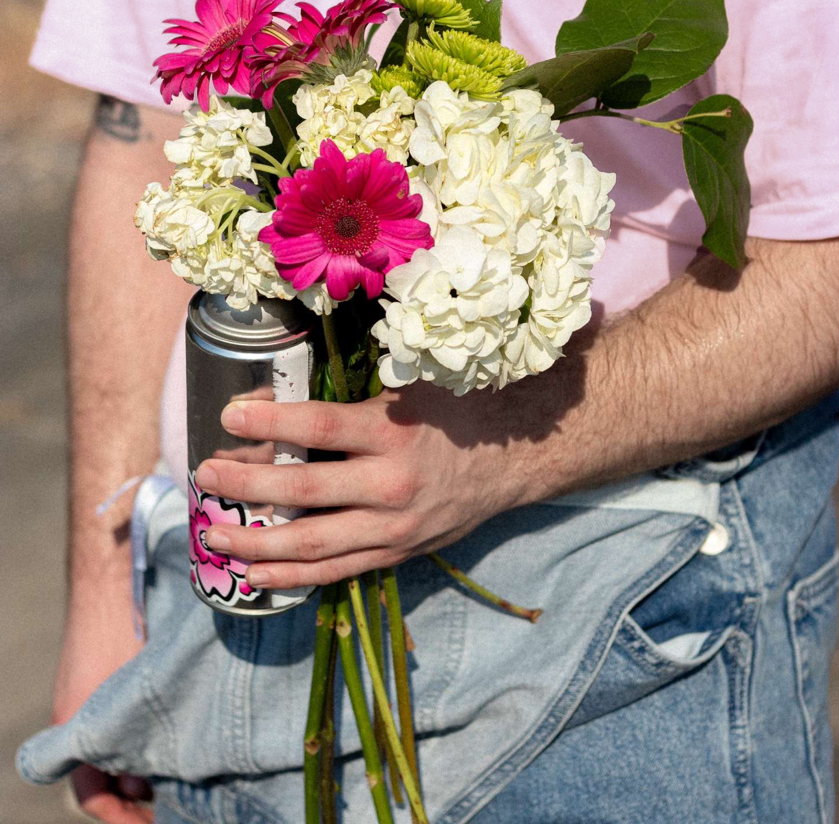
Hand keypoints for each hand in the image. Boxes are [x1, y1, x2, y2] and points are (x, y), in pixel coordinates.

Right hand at [52, 585, 152, 822]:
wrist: (109, 581)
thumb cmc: (126, 630)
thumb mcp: (141, 690)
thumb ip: (145, 738)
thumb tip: (147, 785)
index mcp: (79, 730)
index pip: (94, 797)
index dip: (122, 817)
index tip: (152, 822)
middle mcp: (76, 720)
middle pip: (101, 778)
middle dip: (133, 796)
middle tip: (170, 802)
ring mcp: (85, 700)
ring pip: (109, 751)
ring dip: (137, 766)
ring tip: (176, 771)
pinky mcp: (97, 682)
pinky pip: (112, 726)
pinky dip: (135, 737)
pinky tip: (168, 732)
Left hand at [197, 383, 539, 587]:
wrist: (511, 459)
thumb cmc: (453, 410)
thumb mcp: (407, 386)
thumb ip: (349, 396)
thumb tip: (275, 400)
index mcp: (393, 432)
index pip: (319, 427)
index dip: (270, 423)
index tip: (228, 415)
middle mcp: (391, 484)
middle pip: (304, 492)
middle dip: (246, 486)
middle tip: (204, 475)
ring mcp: (393, 527)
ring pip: (312, 543)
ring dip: (255, 542)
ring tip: (211, 534)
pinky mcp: (396, 552)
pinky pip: (335, 572)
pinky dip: (291, 576)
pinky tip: (254, 573)